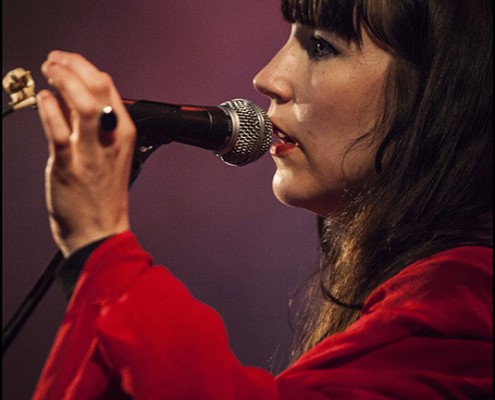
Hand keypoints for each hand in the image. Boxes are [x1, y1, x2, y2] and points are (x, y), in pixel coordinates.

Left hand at [37, 50, 135, 256]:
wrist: (99, 232)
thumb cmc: (103, 195)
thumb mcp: (108, 154)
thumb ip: (92, 126)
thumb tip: (69, 97)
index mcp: (123, 134)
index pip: (107, 87)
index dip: (83, 66)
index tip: (65, 61)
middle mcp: (110, 140)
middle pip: (98, 88)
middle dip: (73, 66)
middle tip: (53, 62)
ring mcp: (91, 153)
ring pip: (84, 104)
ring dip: (63, 81)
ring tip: (47, 73)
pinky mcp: (69, 167)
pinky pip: (58, 131)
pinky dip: (48, 110)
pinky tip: (42, 100)